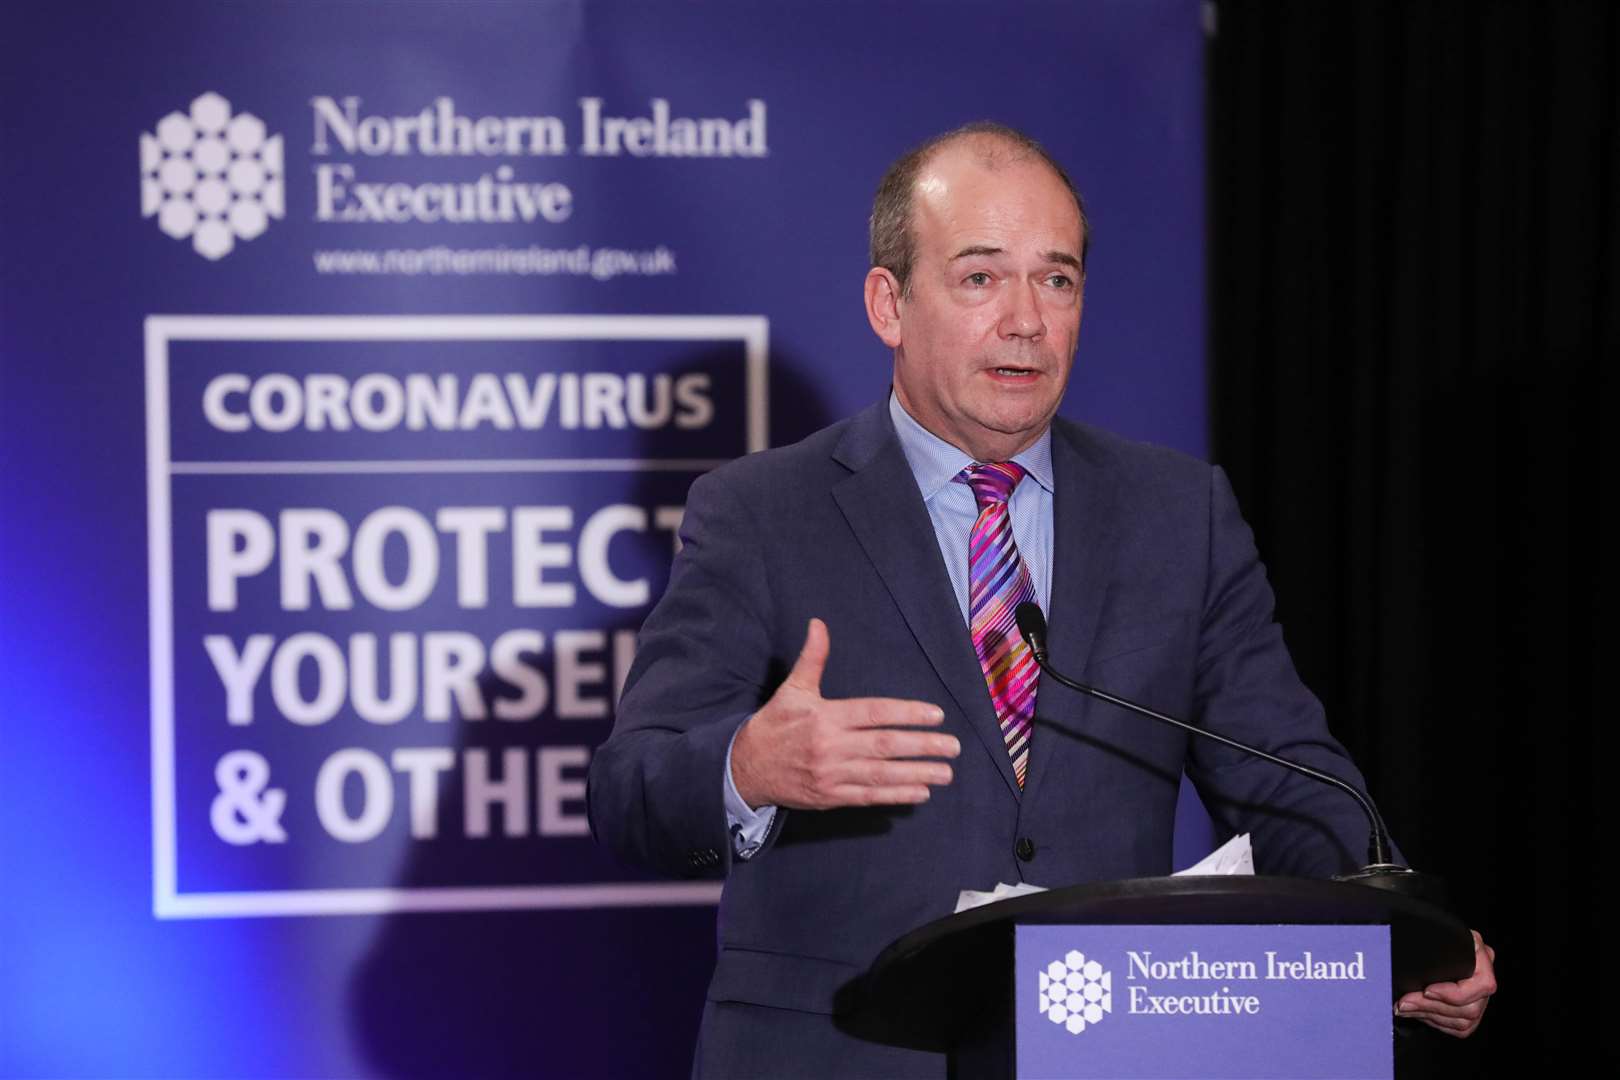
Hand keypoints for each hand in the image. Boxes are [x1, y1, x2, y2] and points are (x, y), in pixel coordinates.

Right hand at [731, 618, 959, 809]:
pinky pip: (868, 796)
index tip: (935, 715)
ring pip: (881, 774)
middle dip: (922, 746)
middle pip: (885, 745)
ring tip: (945, 773)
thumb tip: (818, 624)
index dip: (907, 713)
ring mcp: (832, 774)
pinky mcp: (830, 796)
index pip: (874, 713)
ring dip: (917, 774)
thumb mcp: (792, 689)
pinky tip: (920, 791)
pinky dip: (895, 795)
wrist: (745, 768)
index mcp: (826, 716)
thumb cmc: (775, 724)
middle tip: (953, 747)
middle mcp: (831, 746)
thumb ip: (813, 658)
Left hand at [1395, 930, 1495, 1036]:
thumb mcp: (1432, 935)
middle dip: (1431, 1007)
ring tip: (1405, 1008)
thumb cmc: (1427, 937)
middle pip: (1470, 1008)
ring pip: (1464, 1021)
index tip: (1427, 990)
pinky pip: (1460, 1028)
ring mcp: (1481, 997)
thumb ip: (1431, 944)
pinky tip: (1419, 1013)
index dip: (1454, 993)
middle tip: (1404, 1002)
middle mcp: (1484, 977)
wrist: (1424, 942)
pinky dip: (1436, 1022)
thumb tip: (1412, 957)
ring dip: (1429, 1016)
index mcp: (1481, 954)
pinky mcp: (1473, 1012)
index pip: (1483, 984)